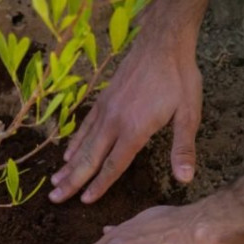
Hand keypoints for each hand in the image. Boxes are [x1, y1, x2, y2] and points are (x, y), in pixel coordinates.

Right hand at [49, 37, 202, 203]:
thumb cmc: (179, 78)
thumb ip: (183, 148)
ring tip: (54, 181)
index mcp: (135, 130)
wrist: (162, 41)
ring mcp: (106, 109)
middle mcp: (114, 122)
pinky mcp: (103, 99)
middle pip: (90, 158)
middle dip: (72, 180)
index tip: (84, 201)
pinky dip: (74, 141)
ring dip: (68, 165)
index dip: (99, 185)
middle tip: (54, 198)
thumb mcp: (189, 114)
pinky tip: (66, 153)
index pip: (114, 165)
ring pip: (82, 143)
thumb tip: (185, 179)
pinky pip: (84, 125)